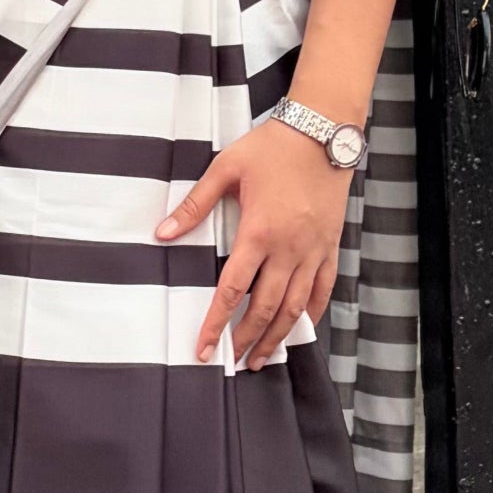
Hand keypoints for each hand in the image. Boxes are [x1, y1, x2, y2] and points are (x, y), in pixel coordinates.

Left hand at [156, 119, 353, 368]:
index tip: (205, 348)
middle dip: (248, 339)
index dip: (216, 324)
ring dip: (278, 336)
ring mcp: (313, 250)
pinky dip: (311, 313)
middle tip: (235, 362)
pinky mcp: (330, 246)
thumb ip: (194, 205)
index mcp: (258, 233)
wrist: (323, 131)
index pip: (232, 291)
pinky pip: (322, 289)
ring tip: (263, 357)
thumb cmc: (272, 147)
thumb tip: (162, 233)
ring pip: (295, 306)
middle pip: (265, 308)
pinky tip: (300, 328)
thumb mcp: (226, 169)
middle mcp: (288, 249)